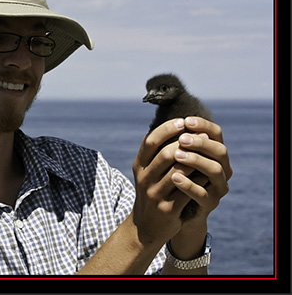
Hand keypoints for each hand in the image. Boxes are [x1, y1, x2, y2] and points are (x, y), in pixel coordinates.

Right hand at [131, 117, 231, 246]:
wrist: (147, 225)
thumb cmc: (152, 190)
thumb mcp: (147, 170)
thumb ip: (156, 151)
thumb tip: (175, 125)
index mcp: (139, 165)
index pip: (150, 141)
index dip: (167, 129)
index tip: (183, 120)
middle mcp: (144, 178)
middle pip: (165, 154)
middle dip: (186, 143)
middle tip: (202, 135)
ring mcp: (155, 194)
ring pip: (178, 172)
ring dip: (195, 160)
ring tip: (208, 151)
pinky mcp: (168, 208)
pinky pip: (187, 190)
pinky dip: (199, 180)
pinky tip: (207, 173)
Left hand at [172, 116, 231, 219]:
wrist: (174, 211)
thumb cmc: (174, 178)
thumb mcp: (173, 158)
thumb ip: (175, 142)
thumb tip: (170, 121)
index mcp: (214, 153)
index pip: (216, 133)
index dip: (204, 125)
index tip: (186, 120)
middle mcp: (222, 168)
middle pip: (219, 150)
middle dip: (200, 143)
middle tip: (182, 139)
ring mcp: (218, 186)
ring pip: (214, 170)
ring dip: (196, 160)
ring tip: (177, 155)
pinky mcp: (210, 203)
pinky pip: (202, 193)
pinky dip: (188, 184)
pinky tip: (174, 177)